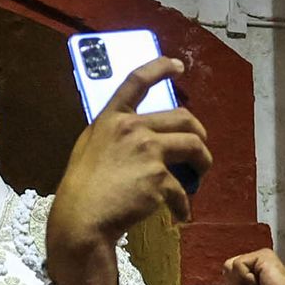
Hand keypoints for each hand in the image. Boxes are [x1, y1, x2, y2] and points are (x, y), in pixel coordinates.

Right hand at [47, 56, 211, 256]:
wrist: (83, 219)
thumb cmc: (81, 189)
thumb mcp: (89, 148)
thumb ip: (112, 134)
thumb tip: (136, 134)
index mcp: (112, 118)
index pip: (137, 81)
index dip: (160, 68)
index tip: (178, 65)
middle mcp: (132, 128)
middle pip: (183, 117)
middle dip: (199, 133)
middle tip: (200, 149)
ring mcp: (148, 151)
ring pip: (194, 146)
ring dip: (203, 162)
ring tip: (200, 176)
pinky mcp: (159, 178)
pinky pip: (182, 190)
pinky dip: (183, 205)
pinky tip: (180, 215)